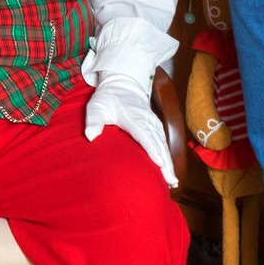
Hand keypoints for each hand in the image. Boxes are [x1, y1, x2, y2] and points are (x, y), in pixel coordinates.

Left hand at [84, 73, 176, 187]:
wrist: (122, 83)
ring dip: (169, 162)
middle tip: (171, 181)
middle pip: (158, 143)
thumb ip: (93, 120)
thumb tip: (90, 136)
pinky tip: (169, 171)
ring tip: (172, 181)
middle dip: (166, 162)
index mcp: (133, 117)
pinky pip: (163, 142)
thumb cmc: (107, 97)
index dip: (152, 148)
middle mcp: (146, 120)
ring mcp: (152, 123)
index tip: (160, 163)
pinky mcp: (155, 126)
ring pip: (163, 144)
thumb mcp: (96, 105)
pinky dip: (167, 156)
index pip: (144, 134)